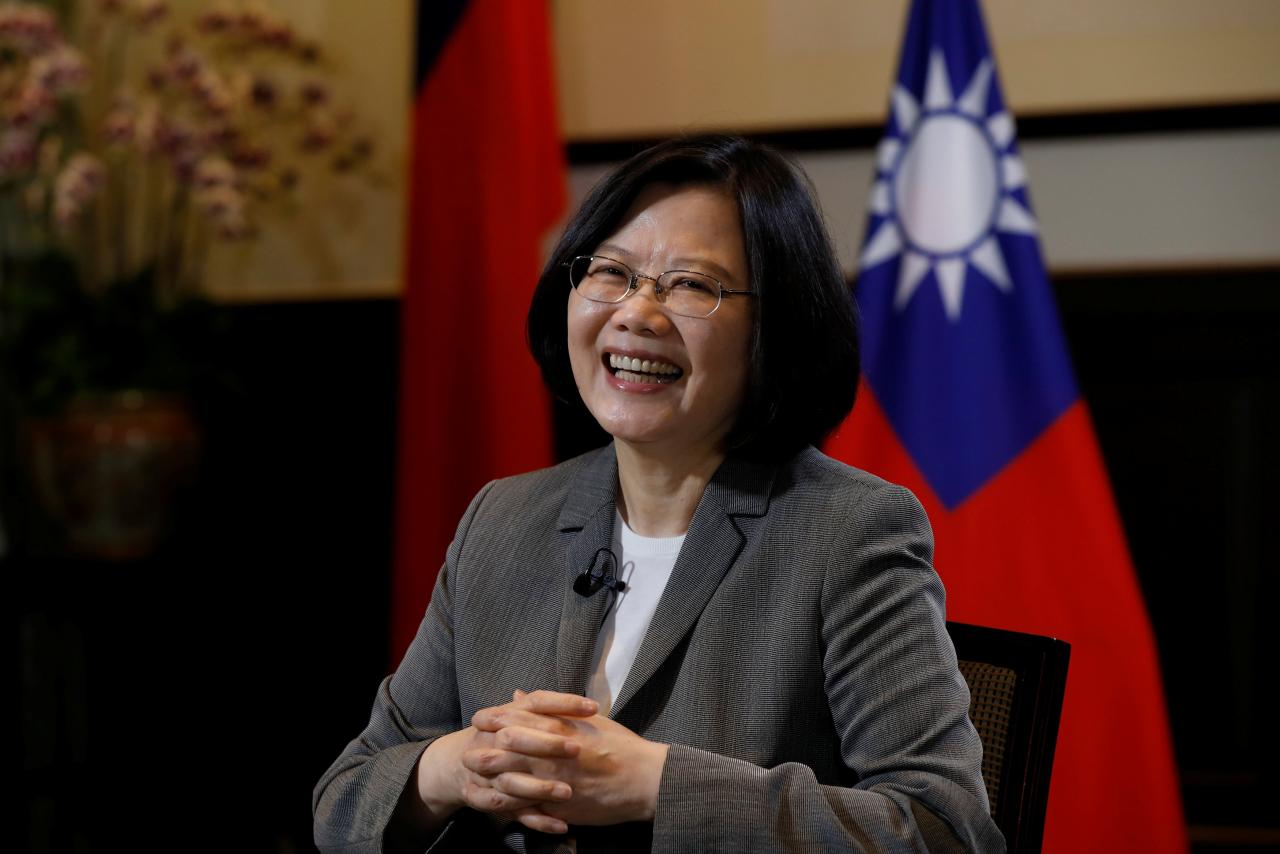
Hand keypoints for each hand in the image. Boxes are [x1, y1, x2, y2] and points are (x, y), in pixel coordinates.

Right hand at [410, 691, 597, 834]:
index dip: (564, 703)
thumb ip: (548, 710)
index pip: (536, 702)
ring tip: (568, 792)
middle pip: (516, 740)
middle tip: (577, 749)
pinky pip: (510, 812)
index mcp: (505, 715)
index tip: (592, 708)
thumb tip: (589, 705)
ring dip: (540, 787)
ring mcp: (487, 773)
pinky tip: (562, 825)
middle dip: (546, 744)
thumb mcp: (520, 716)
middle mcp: (493, 741)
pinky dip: (537, 820)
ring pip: (511, 782)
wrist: (461, 763)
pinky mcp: (488, 799)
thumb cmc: (501, 735)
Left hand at [468, 689, 669, 827]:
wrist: (644, 780)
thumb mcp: (586, 719)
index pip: (517, 720)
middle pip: (508, 751)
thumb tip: (518, 695)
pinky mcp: (560, 809)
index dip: (494, 719)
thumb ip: (551, 707)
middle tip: (465, 753)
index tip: (479, 719)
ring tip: (472, 780)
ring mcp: (556, 784)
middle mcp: (554, 755)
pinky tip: (498, 806)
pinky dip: (512, 807)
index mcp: (561, 729)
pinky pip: (529, 810)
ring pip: (513, 782)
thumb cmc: (619, 745)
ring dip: (490, 781)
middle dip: (484, 752)